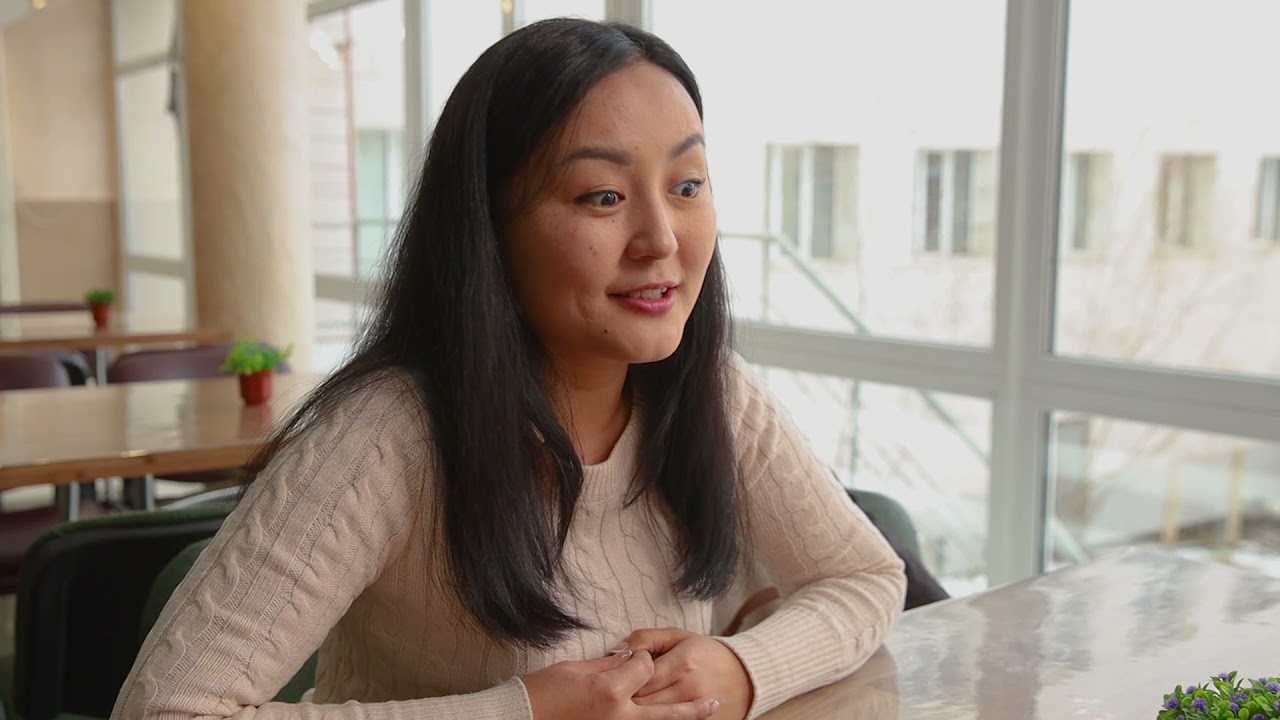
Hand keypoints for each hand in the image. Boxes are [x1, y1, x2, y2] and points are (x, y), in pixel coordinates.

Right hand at [522, 648, 721, 719]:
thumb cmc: (541, 694)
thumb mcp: (573, 670)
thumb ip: (607, 664)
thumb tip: (629, 657)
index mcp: (610, 689)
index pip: (644, 667)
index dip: (642, 659)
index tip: (634, 658)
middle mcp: (620, 714)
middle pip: (666, 704)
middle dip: (691, 699)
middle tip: (715, 698)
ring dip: (687, 718)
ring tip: (711, 711)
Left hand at [625, 628, 753, 719]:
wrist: (746, 678)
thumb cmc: (706, 654)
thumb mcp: (678, 637)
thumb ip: (645, 638)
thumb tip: (617, 650)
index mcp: (683, 663)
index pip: (640, 676)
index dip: (623, 677)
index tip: (619, 676)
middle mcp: (689, 689)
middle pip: (643, 701)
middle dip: (626, 699)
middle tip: (618, 695)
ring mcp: (696, 711)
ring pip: (653, 717)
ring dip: (638, 712)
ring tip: (630, 705)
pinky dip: (657, 719)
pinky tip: (649, 714)